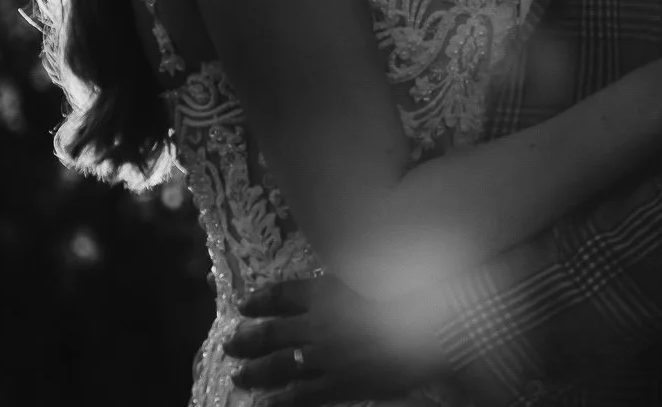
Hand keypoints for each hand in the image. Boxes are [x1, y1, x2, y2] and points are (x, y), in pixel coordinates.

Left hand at [227, 274, 446, 404]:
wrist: (432, 324)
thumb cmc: (410, 289)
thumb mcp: (375, 269)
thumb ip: (352, 273)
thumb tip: (338, 273)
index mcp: (326, 291)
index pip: (283, 293)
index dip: (261, 299)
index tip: (244, 303)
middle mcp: (319, 323)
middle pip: (273, 331)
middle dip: (248, 339)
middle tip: (229, 344)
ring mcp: (326, 356)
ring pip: (280, 364)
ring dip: (255, 371)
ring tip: (238, 376)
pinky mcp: (340, 383)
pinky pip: (301, 394)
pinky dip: (279, 400)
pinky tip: (262, 405)